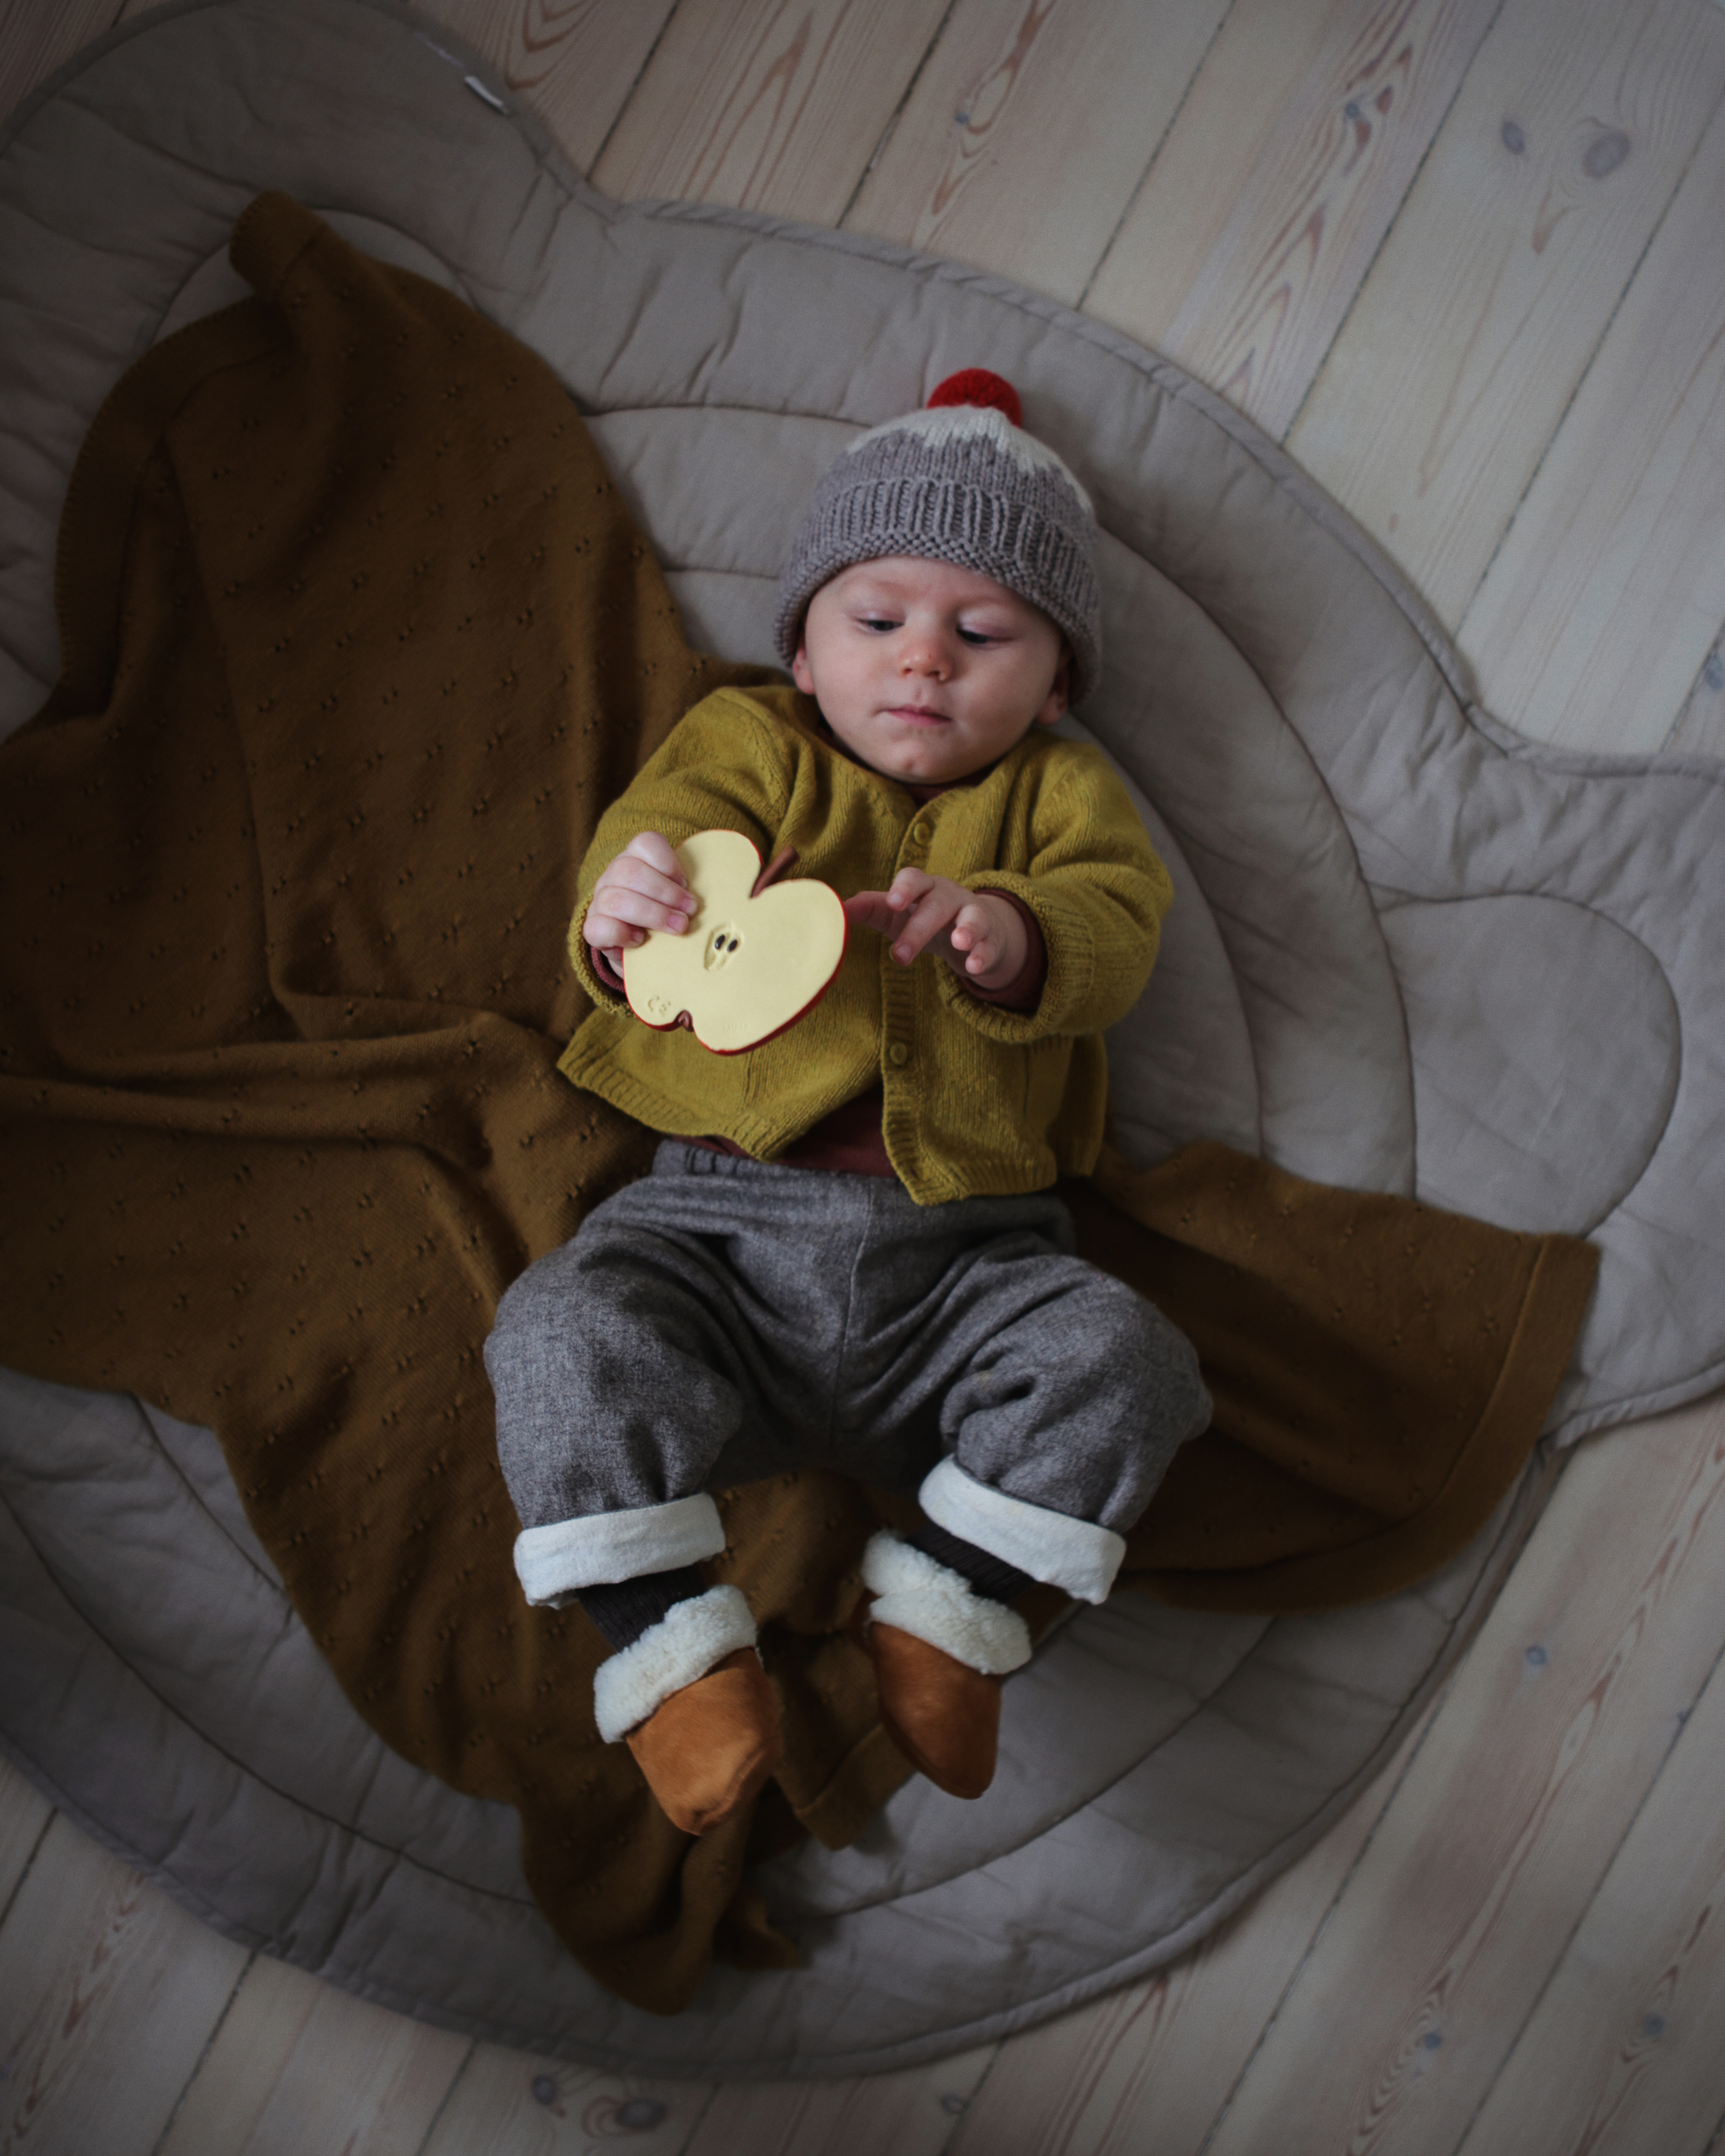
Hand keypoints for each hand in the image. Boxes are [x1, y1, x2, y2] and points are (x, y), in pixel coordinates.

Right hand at [585, 832, 691, 958]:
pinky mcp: (593, 929)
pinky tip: (641, 940)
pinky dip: (622, 934)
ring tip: (678, 927)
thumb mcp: (681, 898)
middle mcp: (614, 875)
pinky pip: (599, 927)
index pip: (646, 842)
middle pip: (629, 871)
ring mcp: (600, 901)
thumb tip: (733, 894)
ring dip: (653, 914)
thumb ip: (696, 891)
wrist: (641, 949)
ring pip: (616, 900)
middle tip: (690, 911)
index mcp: (636, 859)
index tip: (686, 883)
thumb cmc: (667, 916)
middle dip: (666, 893)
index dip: (668, 861)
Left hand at [844, 869, 1025, 989]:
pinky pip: (989, 945)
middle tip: (901, 956)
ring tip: (960, 943)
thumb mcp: (895, 913)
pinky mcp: (991, 938)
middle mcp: (950, 896)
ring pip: (973, 918)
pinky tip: (974, 967)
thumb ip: (867, 909)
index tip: (893, 902)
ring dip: (967, 929)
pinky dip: (983, 955)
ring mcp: (974, 915)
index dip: (904, 888)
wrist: (973, 930)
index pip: (914, 878)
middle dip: (920, 929)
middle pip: (936, 906)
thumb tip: (833, 910)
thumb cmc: (923, 916)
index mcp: (923, 887)